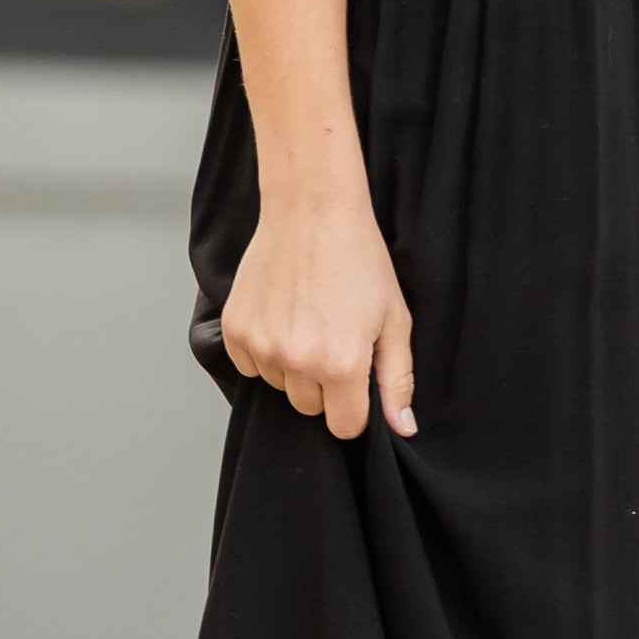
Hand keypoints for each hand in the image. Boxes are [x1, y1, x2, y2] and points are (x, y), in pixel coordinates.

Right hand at [221, 194, 415, 440]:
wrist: (312, 210)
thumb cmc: (359, 260)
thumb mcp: (394, 320)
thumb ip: (397, 380)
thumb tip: (403, 428)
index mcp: (341, 365)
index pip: (344, 426)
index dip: (355, 408)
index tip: (356, 381)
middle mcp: (296, 361)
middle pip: (309, 408)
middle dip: (323, 386)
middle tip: (333, 338)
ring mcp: (261, 346)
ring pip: (279, 386)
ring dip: (292, 367)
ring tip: (307, 320)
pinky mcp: (235, 329)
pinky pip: (249, 365)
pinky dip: (264, 350)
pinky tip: (282, 314)